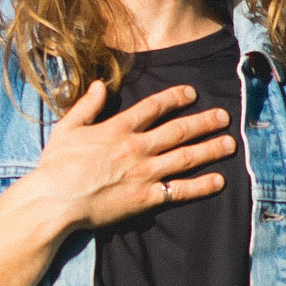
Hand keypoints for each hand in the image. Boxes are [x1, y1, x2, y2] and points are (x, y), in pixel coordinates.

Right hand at [0, 73, 237, 285]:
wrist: (54, 201)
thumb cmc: (55, 167)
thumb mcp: (67, 128)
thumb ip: (86, 106)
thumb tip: (98, 85)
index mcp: (117, 128)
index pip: (154, 106)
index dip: (176, 97)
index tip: (192, 93)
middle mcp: (136, 147)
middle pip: (178, 130)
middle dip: (204, 121)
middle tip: (225, 116)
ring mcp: (144, 173)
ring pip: (186, 156)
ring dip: (210, 149)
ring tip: (230, 143)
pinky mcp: (146, 198)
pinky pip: (180, 190)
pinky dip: (201, 185)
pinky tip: (219, 181)